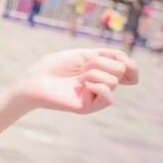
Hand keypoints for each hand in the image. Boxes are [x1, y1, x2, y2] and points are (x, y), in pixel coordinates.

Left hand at [14, 47, 138, 114]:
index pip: (127, 67)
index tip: (118, 57)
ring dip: (94, 72)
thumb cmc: (53, 66)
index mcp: (100, 70)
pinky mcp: (88, 107)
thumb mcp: (84, 55)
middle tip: (82, 66)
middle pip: (121, 69)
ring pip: (114, 80)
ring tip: (78, 77)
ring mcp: (95, 96)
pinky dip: (99, 86)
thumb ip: (107, 57)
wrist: (33, 81)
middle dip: (102, 62)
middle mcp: (100, 84)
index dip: (128, 61)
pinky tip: (84, 84)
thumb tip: (129, 67)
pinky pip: (109, 97)